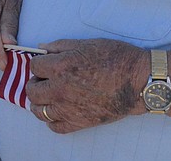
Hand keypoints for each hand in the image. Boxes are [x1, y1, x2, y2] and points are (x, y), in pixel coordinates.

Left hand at [26, 39, 145, 133]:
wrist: (138, 81)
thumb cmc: (115, 58)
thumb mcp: (86, 44)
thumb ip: (60, 46)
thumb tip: (42, 48)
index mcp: (61, 67)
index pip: (34, 66)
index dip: (40, 63)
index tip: (46, 64)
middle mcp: (60, 89)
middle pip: (32, 90)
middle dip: (35, 82)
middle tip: (45, 79)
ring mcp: (68, 108)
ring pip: (39, 111)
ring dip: (39, 102)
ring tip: (48, 96)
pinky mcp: (79, 122)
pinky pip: (55, 127)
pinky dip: (52, 120)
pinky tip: (57, 111)